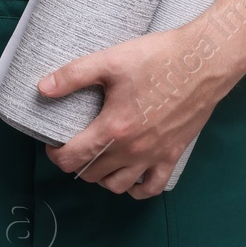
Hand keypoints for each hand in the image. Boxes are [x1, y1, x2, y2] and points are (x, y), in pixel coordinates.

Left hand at [37, 24, 233, 198]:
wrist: (203, 63)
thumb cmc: (157, 58)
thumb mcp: (110, 60)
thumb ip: (73, 76)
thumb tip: (42, 89)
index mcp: (114, 128)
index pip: (73, 158)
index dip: (56, 155)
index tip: (52, 144)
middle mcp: (133, 150)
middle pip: (93, 174)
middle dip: (76, 164)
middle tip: (73, 145)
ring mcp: (155, 156)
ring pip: (118, 186)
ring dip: (102, 178)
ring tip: (96, 159)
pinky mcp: (173, 156)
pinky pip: (151, 188)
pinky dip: (136, 188)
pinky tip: (128, 175)